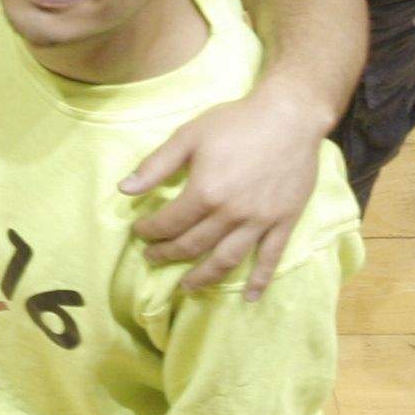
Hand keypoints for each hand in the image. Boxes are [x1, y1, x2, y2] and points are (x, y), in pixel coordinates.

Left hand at [128, 85, 327, 293]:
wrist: (289, 117)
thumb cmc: (235, 122)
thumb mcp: (188, 136)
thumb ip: (155, 166)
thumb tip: (124, 189)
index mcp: (205, 193)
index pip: (169, 223)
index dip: (150, 231)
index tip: (140, 232)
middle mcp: (231, 214)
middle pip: (194, 245)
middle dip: (169, 254)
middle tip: (154, 258)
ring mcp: (260, 221)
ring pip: (227, 259)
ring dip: (204, 277)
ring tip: (187, 286)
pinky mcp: (284, 222)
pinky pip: (271, 257)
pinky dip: (259, 280)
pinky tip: (250, 297)